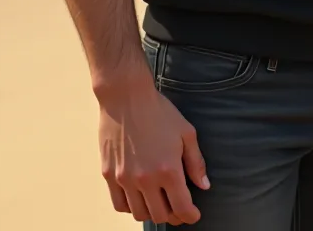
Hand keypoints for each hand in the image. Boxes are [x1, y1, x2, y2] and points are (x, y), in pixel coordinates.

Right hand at [97, 75, 209, 224]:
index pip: (182, 208)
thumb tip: (203, 186)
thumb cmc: (158, 111)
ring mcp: (125, 178)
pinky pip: (119, 204)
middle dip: (174, 216)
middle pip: (161, 215)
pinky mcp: (109, 174)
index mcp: (168, 170)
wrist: (126, 96)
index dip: (190, 216)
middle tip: (178, 208)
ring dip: (152, 212)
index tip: (194, 214)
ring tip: (159, 202)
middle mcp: (146, 179)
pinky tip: (139, 197)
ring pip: (140, 214)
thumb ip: (196, 162)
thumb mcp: (186, 132)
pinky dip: (131, 207)